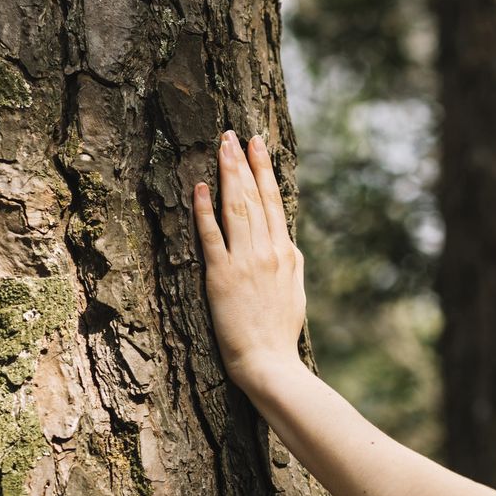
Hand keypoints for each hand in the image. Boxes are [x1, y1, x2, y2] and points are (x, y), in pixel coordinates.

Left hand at [192, 130, 306, 389]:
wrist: (270, 362)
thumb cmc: (280, 332)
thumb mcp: (295, 291)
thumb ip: (290, 262)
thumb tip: (287, 241)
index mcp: (285, 252)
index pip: (274, 201)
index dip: (264, 169)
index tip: (257, 144)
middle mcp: (266, 251)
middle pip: (254, 197)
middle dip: (242, 162)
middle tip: (232, 133)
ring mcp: (244, 261)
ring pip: (236, 208)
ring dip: (227, 175)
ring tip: (220, 147)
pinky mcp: (221, 276)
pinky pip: (212, 237)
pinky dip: (205, 210)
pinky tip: (200, 187)